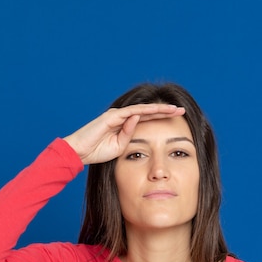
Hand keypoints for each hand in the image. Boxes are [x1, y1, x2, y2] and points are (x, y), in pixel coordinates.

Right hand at [63, 104, 185, 164]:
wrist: (80, 152)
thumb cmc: (97, 152)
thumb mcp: (119, 148)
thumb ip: (129, 137)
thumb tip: (138, 124)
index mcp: (125, 125)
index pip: (147, 119)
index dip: (162, 118)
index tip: (178, 119)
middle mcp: (122, 117)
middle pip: (148, 112)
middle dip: (165, 111)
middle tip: (182, 110)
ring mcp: (117, 115)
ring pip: (143, 109)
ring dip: (159, 109)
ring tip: (174, 109)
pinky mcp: (111, 116)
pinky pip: (131, 112)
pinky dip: (144, 111)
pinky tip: (157, 110)